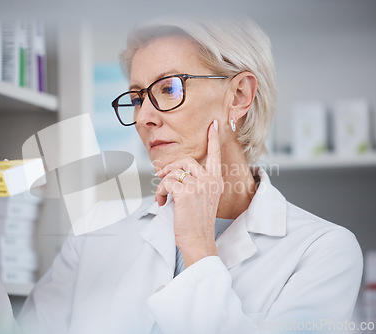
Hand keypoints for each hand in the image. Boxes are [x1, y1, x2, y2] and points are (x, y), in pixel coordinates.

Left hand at [155, 121, 222, 267]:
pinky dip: (159, 192)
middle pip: (186, 160)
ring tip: (162, 197)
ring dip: (162, 184)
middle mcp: (210, 180)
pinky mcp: (185, 192)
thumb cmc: (198, 223)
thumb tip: (176, 175)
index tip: (214, 125)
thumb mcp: (203, 199)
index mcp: (216, 181)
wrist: (198, 240)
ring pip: (173, 172)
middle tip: (161, 177)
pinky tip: (161, 203)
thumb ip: (197, 184)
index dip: (213, 139)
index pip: (216, 155)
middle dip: (169, 167)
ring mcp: (198, 185)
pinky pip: (166, 183)